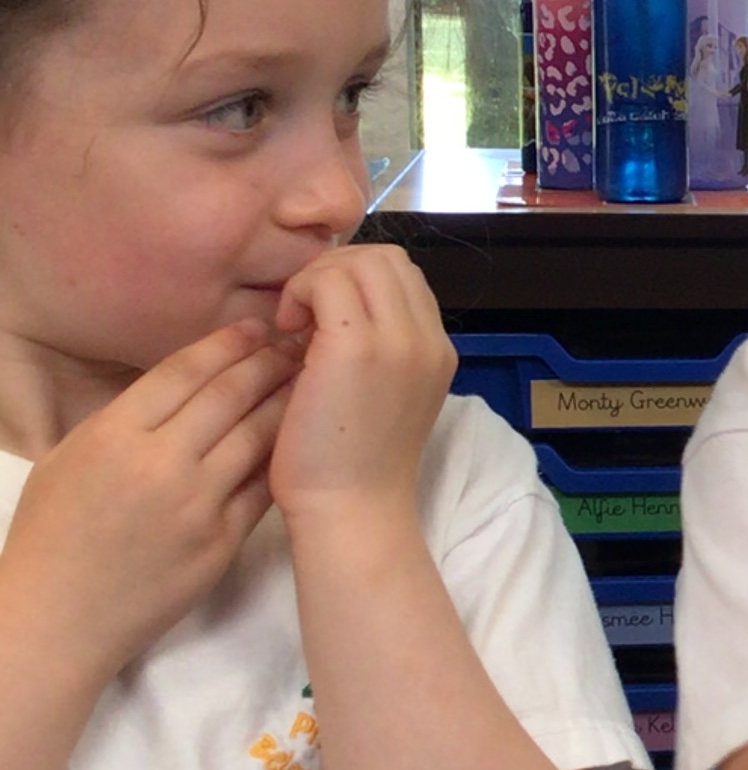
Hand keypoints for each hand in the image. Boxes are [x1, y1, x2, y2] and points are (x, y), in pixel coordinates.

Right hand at [0, 322, 296, 683]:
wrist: (58, 620)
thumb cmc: (51, 536)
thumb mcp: (67, 459)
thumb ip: (121, 421)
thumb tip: (176, 388)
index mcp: (113, 435)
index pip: (184, 371)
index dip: (225, 344)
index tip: (252, 329)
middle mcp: (160, 464)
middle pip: (229, 396)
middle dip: (266, 363)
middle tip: (293, 344)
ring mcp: (196, 506)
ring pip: (257, 437)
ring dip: (286, 403)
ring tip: (307, 382)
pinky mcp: (221, 544)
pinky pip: (262, 489)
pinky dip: (282, 459)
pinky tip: (298, 441)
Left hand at [269, 246, 457, 529]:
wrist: (352, 511)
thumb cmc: (353, 467)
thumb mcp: (384, 397)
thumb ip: (379, 350)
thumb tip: (334, 310)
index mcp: (438, 351)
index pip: (404, 276)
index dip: (358, 281)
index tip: (325, 320)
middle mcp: (428, 340)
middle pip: (387, 258)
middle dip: (337, 270)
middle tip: (306, 315)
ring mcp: (399, 340)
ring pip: (358, 262)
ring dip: (318, 280)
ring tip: (297, 325)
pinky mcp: (358, 347)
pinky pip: (327, 282)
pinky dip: (301, 293)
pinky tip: (287, 333)